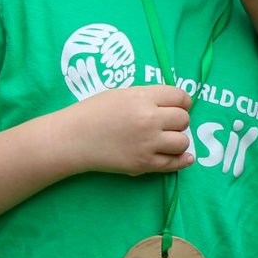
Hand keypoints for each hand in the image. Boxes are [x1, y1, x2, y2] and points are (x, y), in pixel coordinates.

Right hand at [66, 84, 194, 175]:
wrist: (73, 138)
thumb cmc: (93, 112)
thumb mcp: (122, 94)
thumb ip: (148, 97)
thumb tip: (173, 105)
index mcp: (143, 97)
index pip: (180, 97)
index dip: (182, 101)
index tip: (179, 106)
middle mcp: (149, 119)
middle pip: (183, 119)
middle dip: (179, 120)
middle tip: (168, 123)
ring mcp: (148, 143)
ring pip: (182, 142)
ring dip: (178, 140)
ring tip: (166, 139)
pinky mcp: (143, 163)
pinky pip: (173, 164)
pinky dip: (181, 160)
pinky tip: (184, 157)